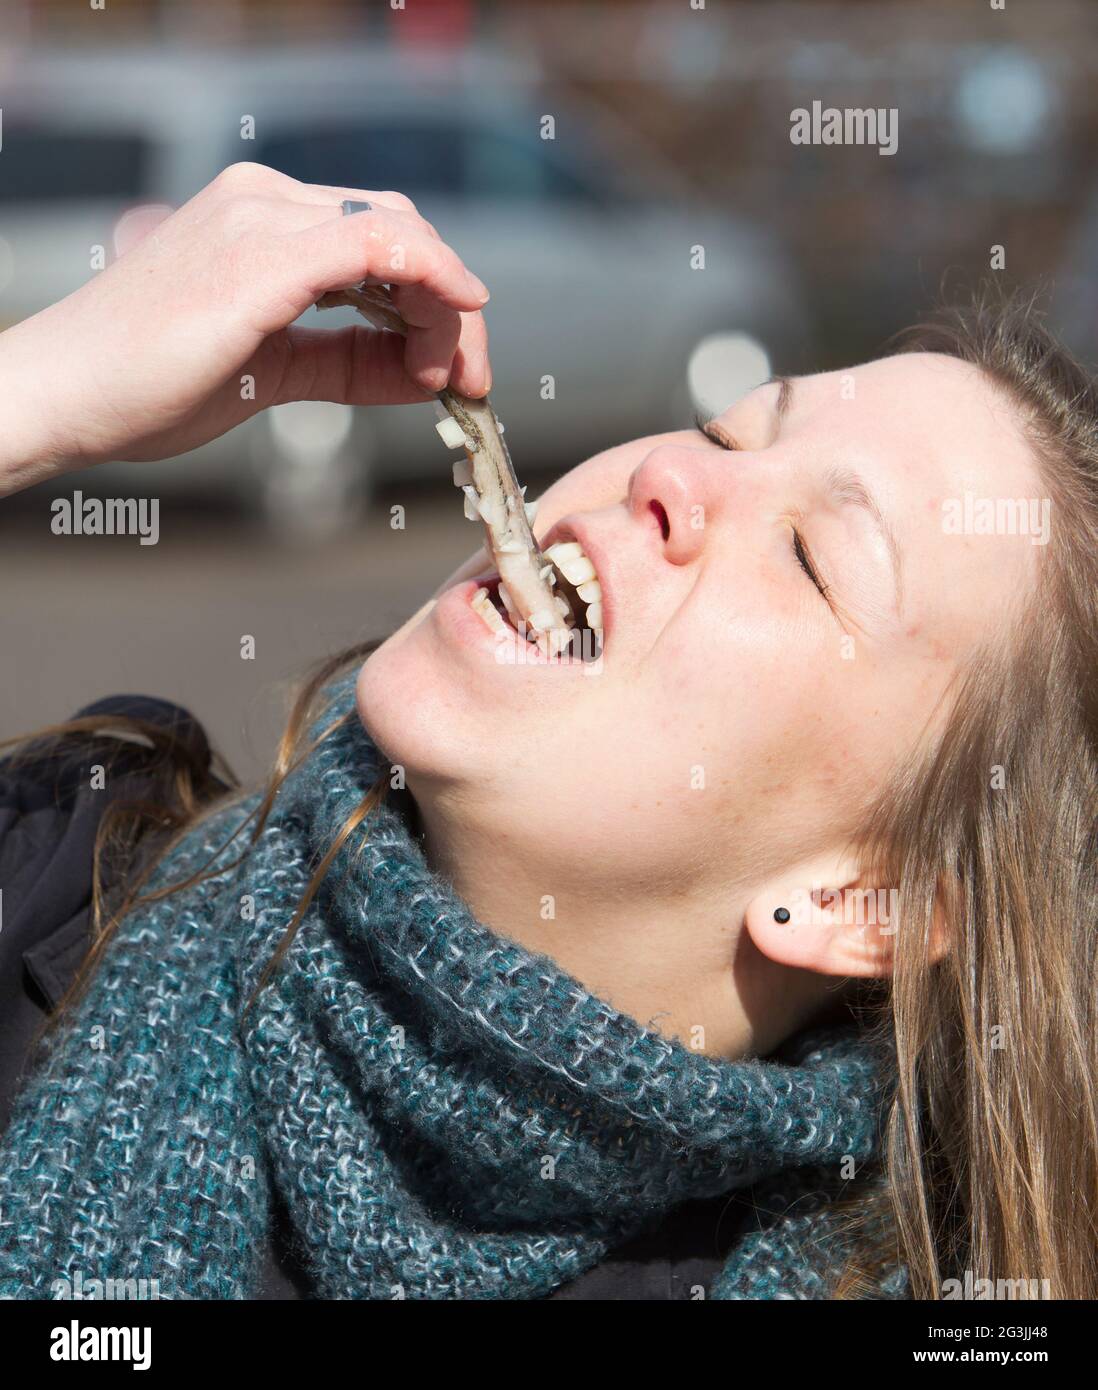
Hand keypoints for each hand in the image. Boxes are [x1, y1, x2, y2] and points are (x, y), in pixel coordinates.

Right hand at [0, 162, 491, 494]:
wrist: (69, 394)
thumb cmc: (154, 384)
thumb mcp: (274, 372)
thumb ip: (349, 363)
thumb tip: (430, 373)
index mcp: (263, 218)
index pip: (382, 240)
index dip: (436, 304)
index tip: (459, 373)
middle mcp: (266, 200)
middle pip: (402, 233)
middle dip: (454, 307)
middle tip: (476, 379)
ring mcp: (263, 218)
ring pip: (400, 235)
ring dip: (448, 306)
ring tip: (458, 376)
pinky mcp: (263, 254)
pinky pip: (377, 243)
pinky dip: (430, 277)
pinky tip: (457, 317)